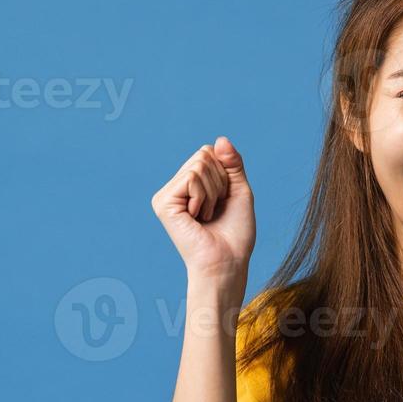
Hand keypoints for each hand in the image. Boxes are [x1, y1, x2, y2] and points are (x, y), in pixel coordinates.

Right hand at [151, 135, 256, 281]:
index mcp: (191, 185)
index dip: (225, 172)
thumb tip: (220, 139)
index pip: (209, 152)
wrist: (227, 262)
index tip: (224, 199)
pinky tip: (197, 217)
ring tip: (206, 215)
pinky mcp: (163, 202)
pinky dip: (203, 196)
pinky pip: (192, 177)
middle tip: (215, 209)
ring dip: (213, 192)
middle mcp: (175, 188)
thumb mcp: (239, 190)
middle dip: (220, 181)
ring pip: (198, 165)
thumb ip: (232, 163)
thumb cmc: (235, 233)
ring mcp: (167, 195)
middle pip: (203, 155)